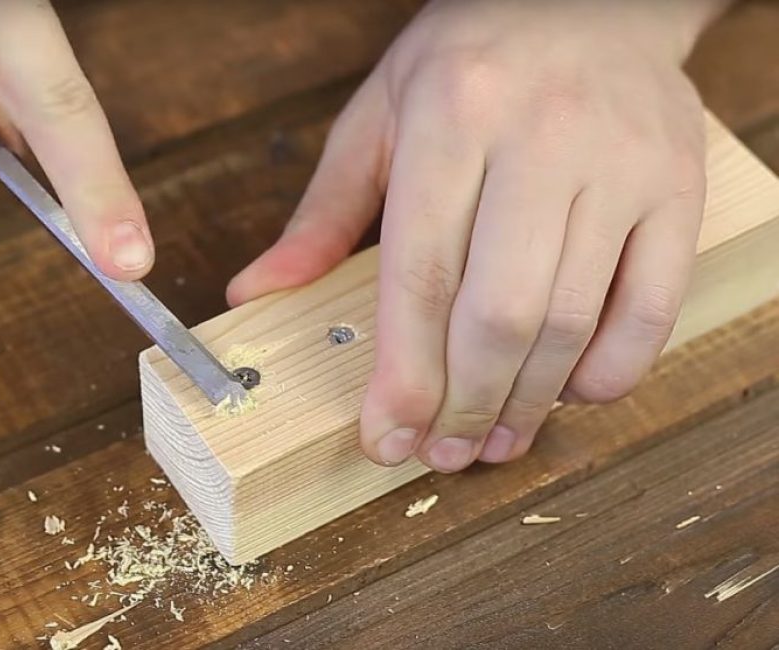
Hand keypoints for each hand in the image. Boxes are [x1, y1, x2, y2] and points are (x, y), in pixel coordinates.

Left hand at [229, 0, 729, 471]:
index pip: (422, 273)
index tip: (386, 437)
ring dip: (528, 402)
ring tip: (493, 440)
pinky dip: (610, 370)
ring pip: (573, 318)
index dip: (403, 373)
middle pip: (500, 311)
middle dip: (464, 403)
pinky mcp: (678, 187)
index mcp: (452, 118)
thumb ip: (322, 214)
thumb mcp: (378, 116)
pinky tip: (567, 393)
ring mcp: (621, 164)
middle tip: (442, 454)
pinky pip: (652, 307)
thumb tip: (255, 294)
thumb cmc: (472, 59)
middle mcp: (542, 139)